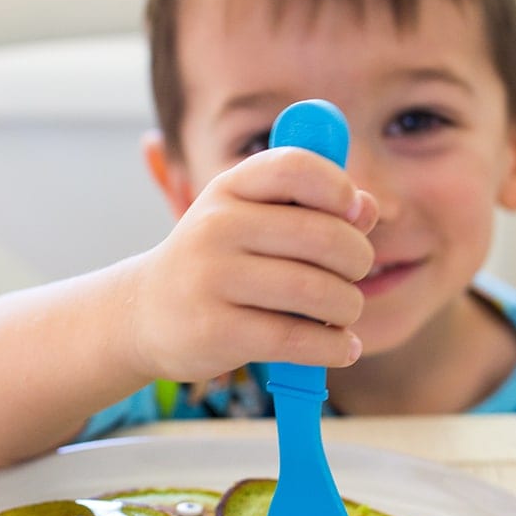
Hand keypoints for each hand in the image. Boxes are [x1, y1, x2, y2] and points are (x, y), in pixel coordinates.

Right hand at [130, 146, 376, 381]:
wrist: (146, 314)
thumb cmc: (219, 263)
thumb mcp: (253, 222)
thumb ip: (313, 209)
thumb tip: (369, 208)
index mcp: (229, 188)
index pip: (294, 167)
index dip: (338, 188)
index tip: (354, 214)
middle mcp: (216, 226)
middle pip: (320, 236)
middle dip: (357, 259)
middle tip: (355, 275)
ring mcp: (212, 279)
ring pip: (315, 291)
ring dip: (348, 307)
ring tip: (345, 314)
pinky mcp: (216, 330)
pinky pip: (296, 338)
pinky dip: (334, 347)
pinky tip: (342, 348)